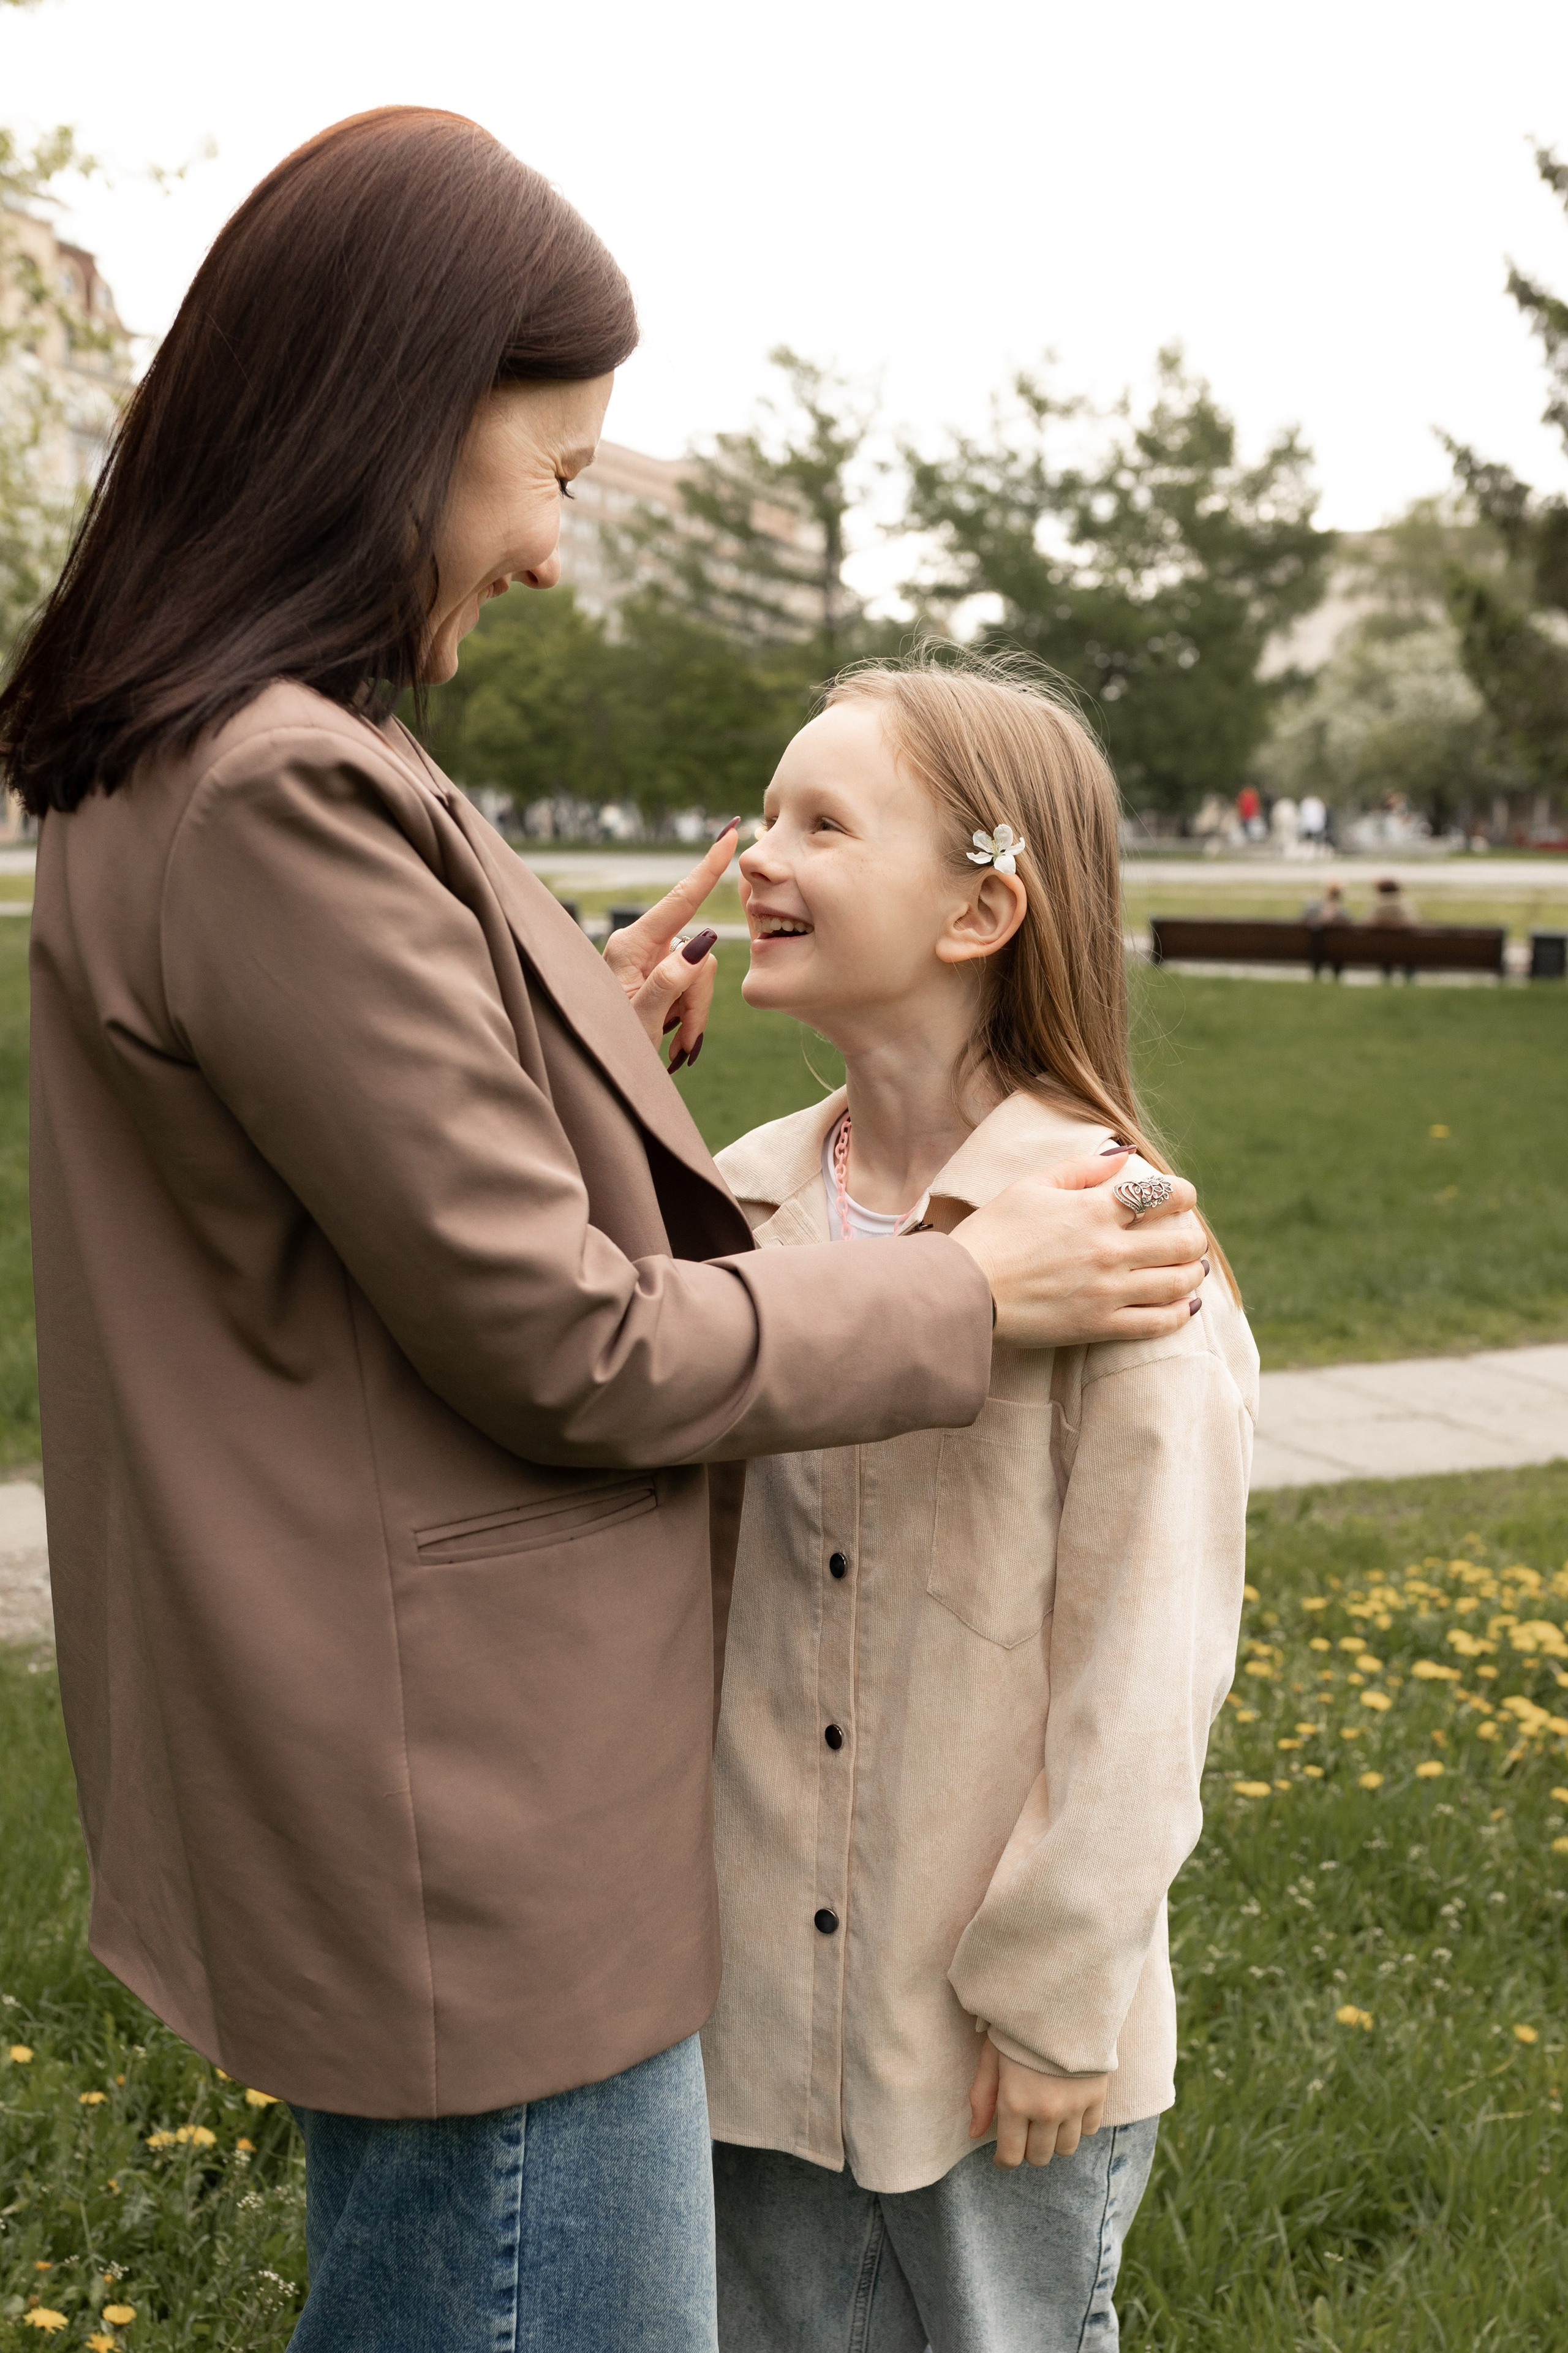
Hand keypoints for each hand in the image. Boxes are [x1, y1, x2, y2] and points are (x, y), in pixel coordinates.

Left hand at [601, 822, 737, 1067]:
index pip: (679, 900)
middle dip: (698, 997)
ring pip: (700, 973)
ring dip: (694, 1012)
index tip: (728, 833)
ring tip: (674, 1044)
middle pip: (697, 953)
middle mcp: (640, 947)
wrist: (592, 1071)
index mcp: (629, 946)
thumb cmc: (608, 1046)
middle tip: (682, 1040)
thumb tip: (703, 941)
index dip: (707, 866)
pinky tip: (673, 1040)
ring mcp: (650, 962)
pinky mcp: (658, 978)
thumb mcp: (640, 1019)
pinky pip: (692, 987)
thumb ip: (669, 981)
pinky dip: (690, 1017)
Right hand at [949, 1152, 1206, 1346]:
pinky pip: (1157, 1322)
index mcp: (1093, 1210)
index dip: (1183, 1194)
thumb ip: (1081, 1168)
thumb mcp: (1031, 1186)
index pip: (1161, 1195)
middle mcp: (1109, 1250)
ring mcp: (1107, 1291)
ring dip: (1192, 1273)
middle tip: (1188, 1239)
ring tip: (1191, 1270)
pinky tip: (1185, 1306)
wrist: (963, 1289)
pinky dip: (1179, 1313)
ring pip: (1177, 1282)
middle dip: (1192, 1238)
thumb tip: (1123, 1156)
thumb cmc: (992, 1233)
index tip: (1183, 1198)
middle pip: (1181, 1242)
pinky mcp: (1098, 1326)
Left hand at [968, 2036, 1108, 2168]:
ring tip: (1047, 2120)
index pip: (1011, 2155)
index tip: (1003, 2156)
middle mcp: (1045, 2111)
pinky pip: (1089, 2130)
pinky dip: (1078, 2126)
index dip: (1004, 2160)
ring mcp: (1074, 2106)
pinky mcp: (1097, 2096)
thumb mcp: (992, 2054)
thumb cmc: (1019, 2025)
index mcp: (1015, 2102)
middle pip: (1039, 2157)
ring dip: (1054, 2141)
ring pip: (1066, 2149)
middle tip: (1024, 2132)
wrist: (1062, 1998)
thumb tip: (974, 2134)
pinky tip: (1069, 2108)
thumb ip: (982, 2096)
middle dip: (1028, 2150)